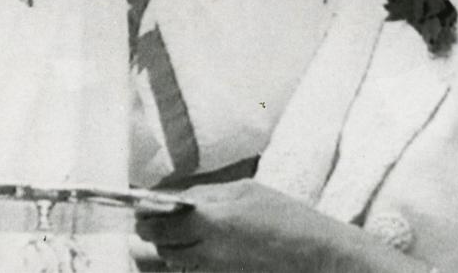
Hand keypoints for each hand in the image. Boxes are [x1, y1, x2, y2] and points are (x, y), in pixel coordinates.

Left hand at [136, 180, 335, 271]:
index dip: (146, 215)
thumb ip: (207, 194)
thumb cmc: (286, 218)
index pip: (158, 222)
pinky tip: (201, 245)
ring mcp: (214, 270)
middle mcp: (205, 251)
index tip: (141, 208)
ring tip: (178, 231)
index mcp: (208, 222)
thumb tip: (179, 198)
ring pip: (174, 260)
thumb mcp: (246, 191)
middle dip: (154, 232)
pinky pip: (194, 269)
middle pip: (161, 245)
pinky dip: (189, 258)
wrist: (316, 256)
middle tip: (154, 219)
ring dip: (170, 246)